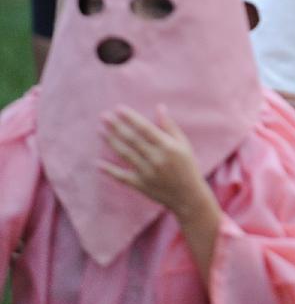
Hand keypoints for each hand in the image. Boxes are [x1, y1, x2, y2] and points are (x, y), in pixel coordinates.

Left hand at [99, 105, 211, 219]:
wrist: (188, 196)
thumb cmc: (187, 166)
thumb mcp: (183, 144)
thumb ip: (170, 126)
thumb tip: (160, 107)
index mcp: (167, 146)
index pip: (145, 128)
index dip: (131, 118)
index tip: (118, 108)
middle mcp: (156, 158)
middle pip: (132, 139)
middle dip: (116, 126)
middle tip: (103, 116)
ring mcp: (147, 172)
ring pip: (125, 154)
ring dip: (111, 141)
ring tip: (100, 130)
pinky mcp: (140, 185)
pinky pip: (122, 176)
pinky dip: (109, 170)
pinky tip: (97, 162)